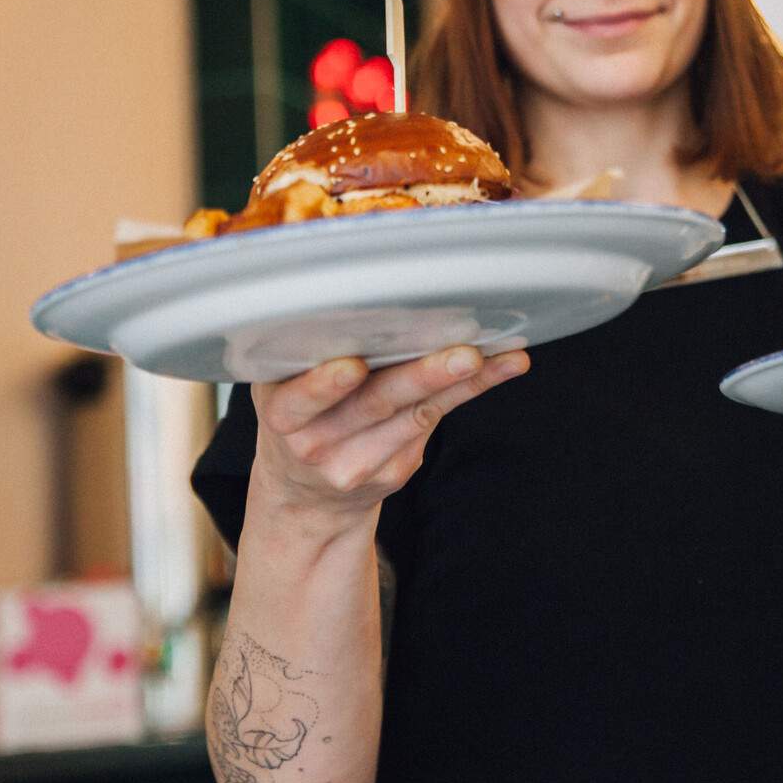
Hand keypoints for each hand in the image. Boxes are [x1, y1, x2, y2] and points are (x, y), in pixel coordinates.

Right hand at [251, 345, 529, 520]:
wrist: (307, 494)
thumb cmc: (300, 414)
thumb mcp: (281, 386)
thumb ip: (307, 352)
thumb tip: (359, 288)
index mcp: (282, 414)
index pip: (298, 401)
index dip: (323, 386)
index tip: (353, 366)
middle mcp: (316, 445)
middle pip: (373, 405)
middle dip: (421, 377)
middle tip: (464, 354)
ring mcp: (358, 464)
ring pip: (415, 415)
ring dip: (463, 382)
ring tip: (499, 355)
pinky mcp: (395, 472)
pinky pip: (436, 422)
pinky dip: (470, 390)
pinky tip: (501, 367)